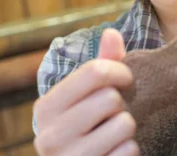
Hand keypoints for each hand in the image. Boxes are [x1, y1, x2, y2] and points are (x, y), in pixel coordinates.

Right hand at [33, 29, 138, 155]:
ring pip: (124, 124)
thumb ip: (102, 63)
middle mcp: (50, 135)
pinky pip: (129, 150)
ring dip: (128, 127)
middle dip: (122, 103)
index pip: (94, 72)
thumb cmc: (86, 126)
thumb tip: (111, 32)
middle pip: (110, 98)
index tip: (127, 79)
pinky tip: (117, 151)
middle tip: (116, 112)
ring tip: (116, 132)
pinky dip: (130, 149)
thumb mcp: (88, 95)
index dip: (120, 71)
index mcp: (46, 107)